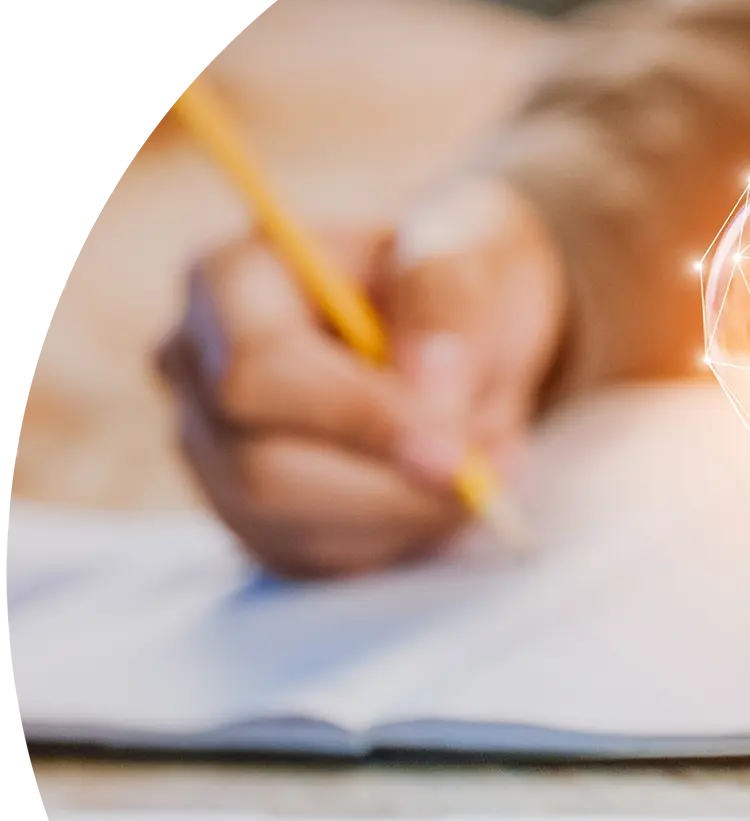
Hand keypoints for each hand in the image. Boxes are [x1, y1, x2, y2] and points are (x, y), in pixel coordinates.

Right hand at [156, 175, 565, 576]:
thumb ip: (447, 306)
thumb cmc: (451, 282)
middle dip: (389, 490)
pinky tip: (439, 495)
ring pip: (289, 530)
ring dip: (403, 518)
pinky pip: (313, 561)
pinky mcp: (249, 517)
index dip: (358, 421)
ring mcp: (210, 452)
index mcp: (228, 280)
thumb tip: (424, 384)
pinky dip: (394, 541)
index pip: (256, 373)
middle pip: (260, 471)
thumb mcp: (470, 259)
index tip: (452, 451)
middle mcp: (194, 369)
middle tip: (484, 478)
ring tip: (479, 471)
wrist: (459, 330)